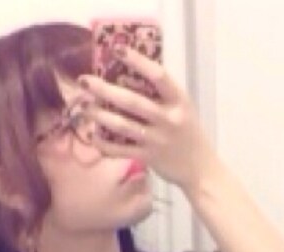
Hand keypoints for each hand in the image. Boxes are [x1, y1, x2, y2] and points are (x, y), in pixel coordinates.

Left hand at [78, 46, 219, 192]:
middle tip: (84, 81)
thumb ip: (160, 94)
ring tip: (84, 107)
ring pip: (123, 125)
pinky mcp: (149, 157)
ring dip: (100, 115)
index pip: (158, 75)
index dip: (138, 61)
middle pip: (133, 101)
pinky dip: (105, 144)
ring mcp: (157, 140)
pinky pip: (121, 150)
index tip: (117, 49)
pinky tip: (93, 137)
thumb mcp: (181, 107)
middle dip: (105, 90)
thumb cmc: (187, 132)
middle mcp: (168, 119)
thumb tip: (125, 76)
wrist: (200, 169)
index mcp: (178, 100)